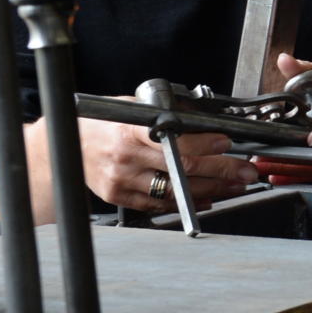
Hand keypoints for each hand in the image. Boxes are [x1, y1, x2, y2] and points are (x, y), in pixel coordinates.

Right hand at [76, 107, 257, 211]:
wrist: (66, 142)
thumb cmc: (104, 122)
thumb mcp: (135, 107)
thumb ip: (167, 115)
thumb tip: (208, 123)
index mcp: (131, 129)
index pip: (176, 141)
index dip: (206, 146)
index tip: (227, 144)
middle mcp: (126, 157)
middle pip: (182, 169)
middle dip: (221, 171)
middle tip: (245, 171)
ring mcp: (121, 180)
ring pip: (175, 191)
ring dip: (211, 190)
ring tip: (234, 186)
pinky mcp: (120, 197)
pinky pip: (159, 205)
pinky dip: (186, 203)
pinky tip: (207, 199)